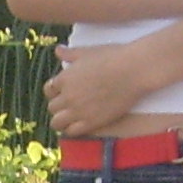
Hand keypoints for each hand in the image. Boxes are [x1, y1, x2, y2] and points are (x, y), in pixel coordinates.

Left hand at [43, 41, 158, 136]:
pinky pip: (72, 132)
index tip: (62, 92)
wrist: (133, 71)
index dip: (54, 91)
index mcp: (64, 78)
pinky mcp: (91, 122)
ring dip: (61, 120)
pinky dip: (72, 130)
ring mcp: (78, 111)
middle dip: (59, 106)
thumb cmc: (112, 57)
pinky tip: (79, 125)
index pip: (48, 90)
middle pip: (52, 107)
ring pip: (56, 123)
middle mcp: (67, 96)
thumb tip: (58, 50)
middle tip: (68, 105)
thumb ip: (70, 54)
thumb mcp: (87, 52)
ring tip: (70, 119)